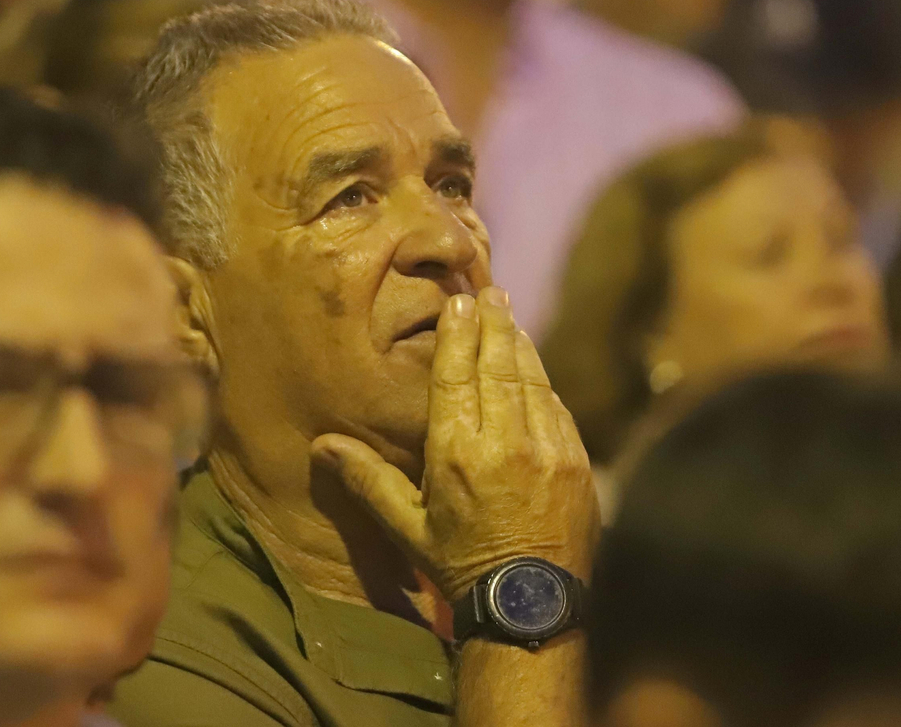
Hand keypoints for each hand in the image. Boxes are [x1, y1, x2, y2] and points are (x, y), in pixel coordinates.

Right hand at [311, 287, 598, 601]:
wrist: (531, 607)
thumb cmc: (459, 568)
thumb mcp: (407, 528)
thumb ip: (369, 480)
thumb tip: (323, 446)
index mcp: (458, 453)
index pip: (457, 375)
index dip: (458, 334)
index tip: (458, 302)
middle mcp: (506, 442)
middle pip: (498, 365)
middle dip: (493, 324)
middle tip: (489, 291)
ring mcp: (548, 449)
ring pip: (532, 380)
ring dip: (519, 345)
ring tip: (509, 316)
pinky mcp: (577, 461)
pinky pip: (558, 407)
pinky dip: (543, 382)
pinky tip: (534, 369)